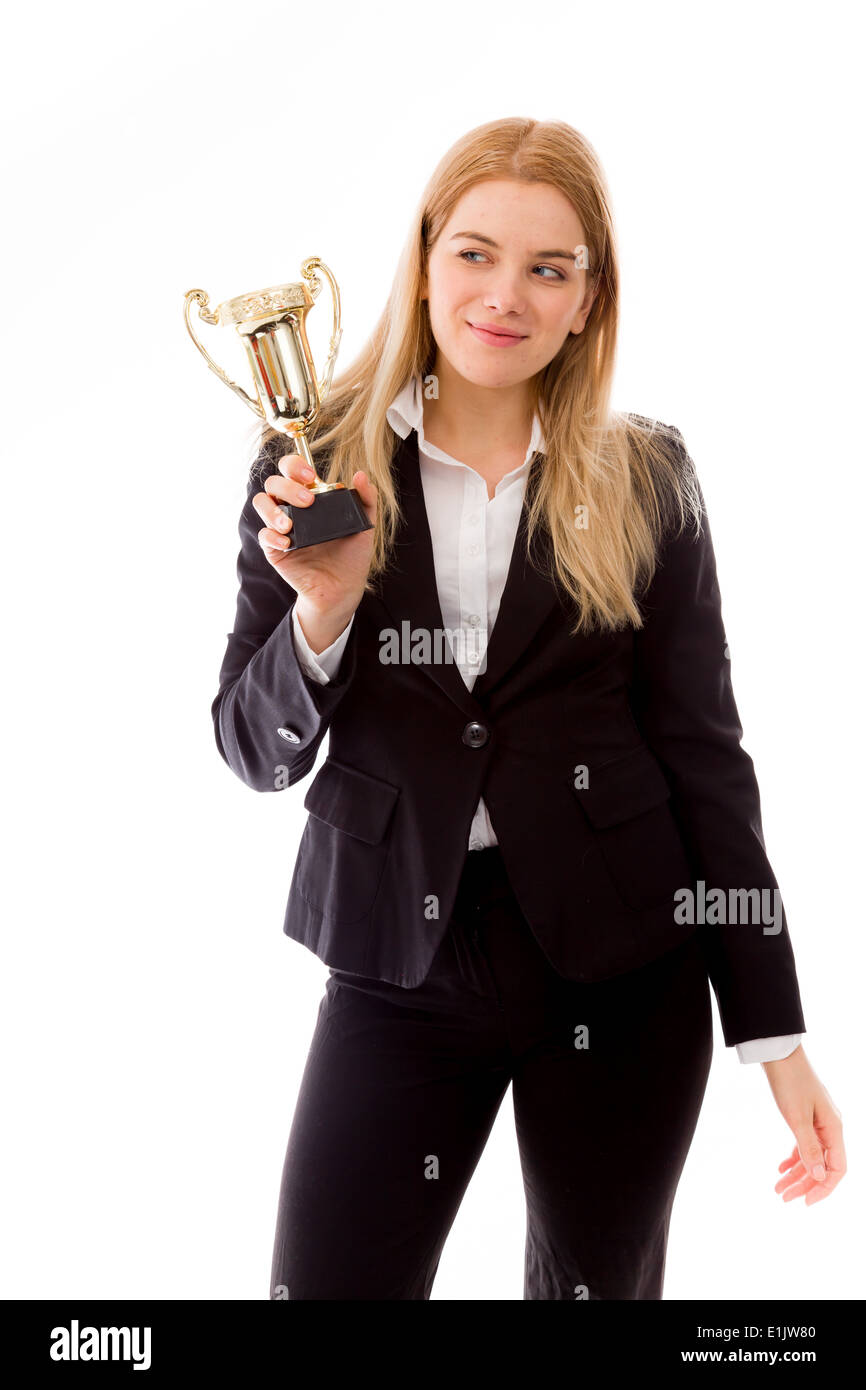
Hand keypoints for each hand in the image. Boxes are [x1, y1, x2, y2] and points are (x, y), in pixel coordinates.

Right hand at [253, 449, 377, 645]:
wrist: (343, 588)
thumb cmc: (351, 554)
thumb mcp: (365, 525)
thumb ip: (366, 499)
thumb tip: (360, 475)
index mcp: (310, 495)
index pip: (292, 469)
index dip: (295, 465)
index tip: (310, 476)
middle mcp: (292, 507)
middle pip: (273, 482)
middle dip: (287, 486)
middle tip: (307, 502)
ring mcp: (282, 527)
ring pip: (261, 502)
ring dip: (272, 510)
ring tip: (290, 525)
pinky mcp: (275, 549)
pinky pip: (264, 535)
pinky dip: (272, 536)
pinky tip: (287, 543)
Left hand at [761, 1045, 845, 1204]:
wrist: (778, 1053)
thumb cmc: (789, 1081)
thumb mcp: (797, 1117)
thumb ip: (809, 1148)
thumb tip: (820, 1176)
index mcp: (834, 1128)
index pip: (837, 1169)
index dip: (824, 1188)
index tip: (805, 1201)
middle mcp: (830, 1127)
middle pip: (822, 1165)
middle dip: (804, 1184)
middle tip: (783, 1197)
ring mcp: (818, 1122)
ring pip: (811, 1156)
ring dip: (796, 1174)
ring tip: (778, 1188)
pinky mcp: (805, 1116)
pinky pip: (804, 1144)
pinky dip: (793, 1157)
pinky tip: (781, 1169)